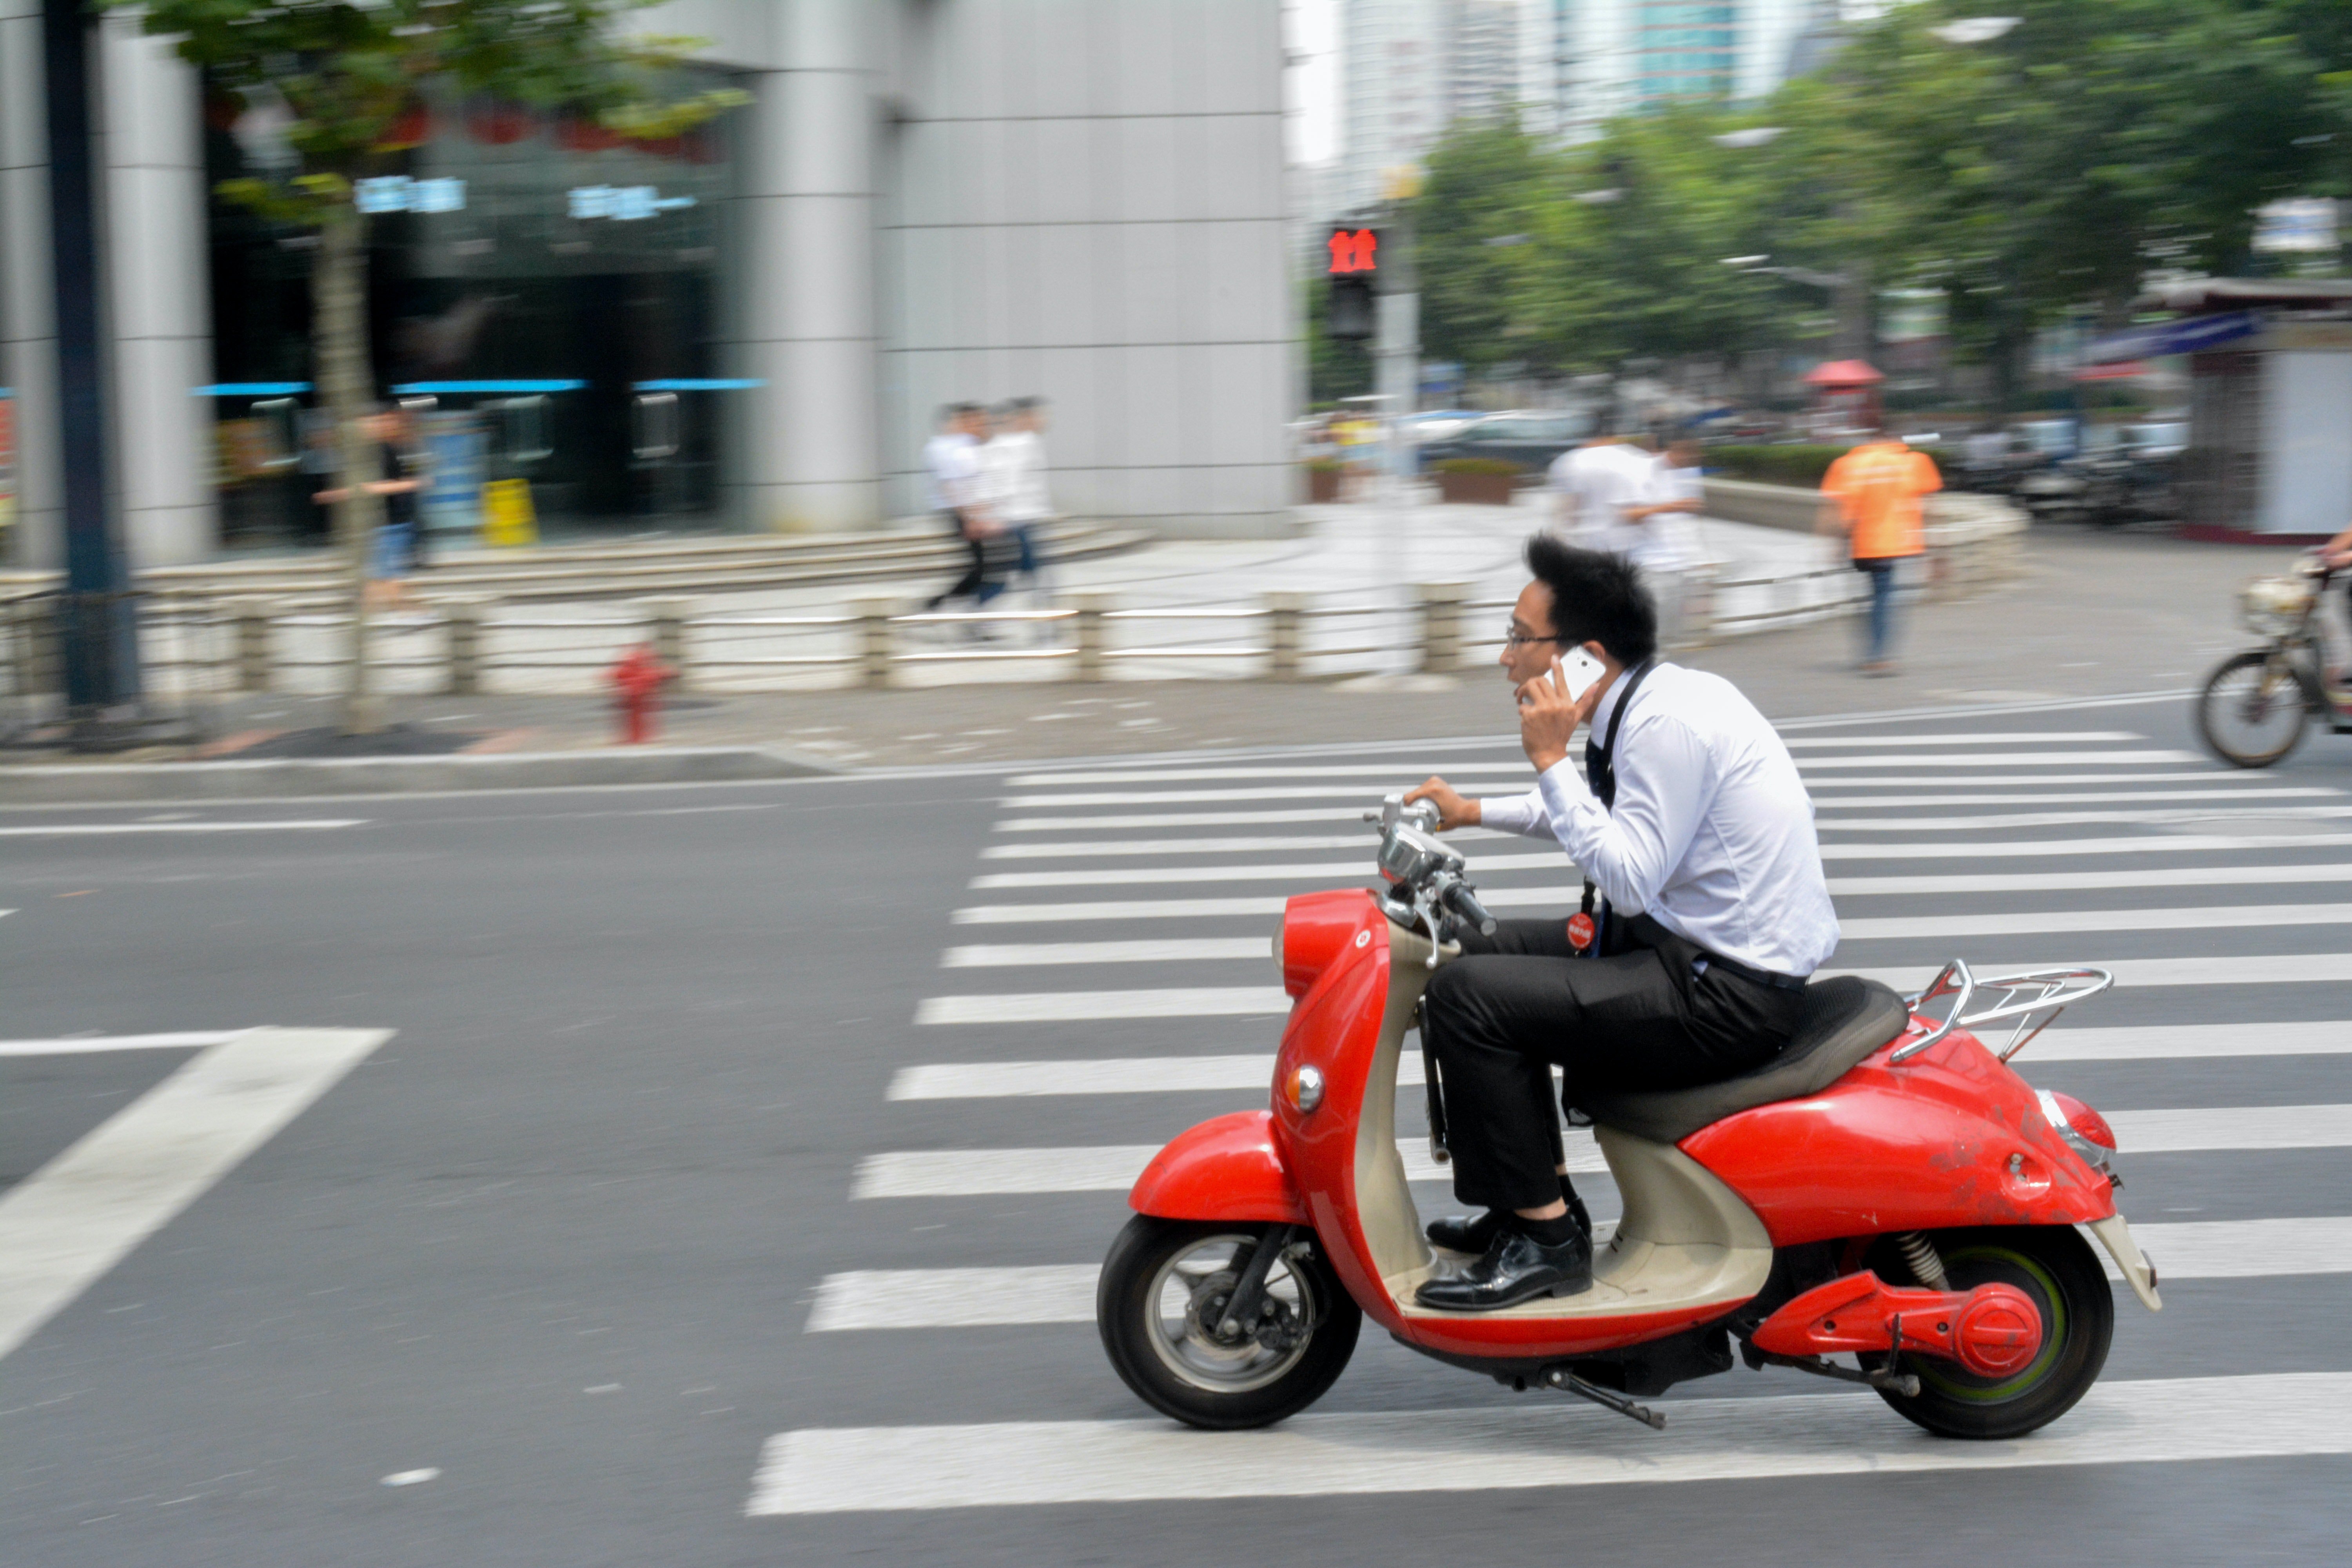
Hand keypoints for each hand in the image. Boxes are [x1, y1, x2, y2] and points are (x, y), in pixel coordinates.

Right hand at [1404, 776, 1478, 830]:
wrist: (1465, 810)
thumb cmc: (1455, 817)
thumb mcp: (1438, 824)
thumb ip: (1425, 827)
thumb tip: (1414, 831)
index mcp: (1431, 791)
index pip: (1410, 796)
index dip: (1405, 805)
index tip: (1404, 812)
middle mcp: (1433, 783)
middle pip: (1414, 793)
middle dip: (1412, 803)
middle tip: (1415, 813)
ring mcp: (1435, 780)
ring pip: (1418, 791)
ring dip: (1417, 799)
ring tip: (1421, 808)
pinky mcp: (1436, 781)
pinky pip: (1424, 789)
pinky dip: (1422, 795)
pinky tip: (1425, 802)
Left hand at [1516, 655, 1602, 771]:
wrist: (1550, 753)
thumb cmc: (1560, 736)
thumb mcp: (1575, 718)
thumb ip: (1585, 701)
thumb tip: (1596, 686)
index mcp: (1567, 704)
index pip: (1562, 681)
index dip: (1557, 668)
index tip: (1554, 658)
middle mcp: (1556, 705)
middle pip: (1540, 681)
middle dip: (1531, 683)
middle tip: (1527, 690)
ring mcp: (1542, 709)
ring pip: (1529, 688)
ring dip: (1522, 693)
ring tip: (1522, 700)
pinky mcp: (1529, 715)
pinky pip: (1522, 706)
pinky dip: (1522, 711)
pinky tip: (1526, 719)